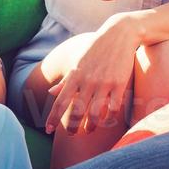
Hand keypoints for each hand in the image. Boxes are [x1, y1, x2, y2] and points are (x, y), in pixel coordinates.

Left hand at [45, 15, 142, 134]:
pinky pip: (113, 108)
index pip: (60, 102)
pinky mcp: (119, 84)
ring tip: (88, 130)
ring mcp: (104, 83)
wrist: (119, 35)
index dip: (53, 118)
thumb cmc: (96, 48)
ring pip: (95, 114)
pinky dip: (109, 118)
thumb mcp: (78, 62)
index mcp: (75, 76)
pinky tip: (106, 120)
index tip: (48, 130)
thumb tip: (51, 93)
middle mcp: (88, 81)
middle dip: (72, 127)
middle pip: (77, 112)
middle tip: (71, 134)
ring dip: (90, 126)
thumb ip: (66, 80)